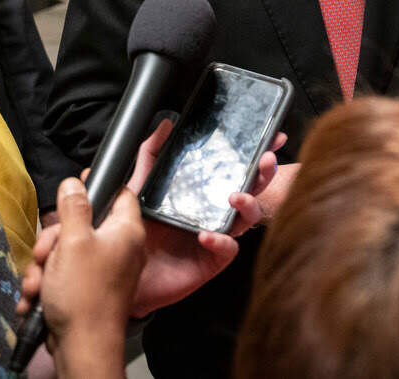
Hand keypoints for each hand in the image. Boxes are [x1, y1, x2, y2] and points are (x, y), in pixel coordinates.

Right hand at [24, 179, 144, 374]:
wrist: (82, 347)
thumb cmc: (83, 293)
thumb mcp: (73, 241)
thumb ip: (73, 208)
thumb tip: (75, 183)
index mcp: (126, 231)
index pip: (119, 193)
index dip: (96, 186)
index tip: (74, 187)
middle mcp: (119, 248)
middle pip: (82, 224)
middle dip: (53, 239)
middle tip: (45, 254)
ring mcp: (103, 270)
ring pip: (65, 252)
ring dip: (44, 267)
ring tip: (38, 284)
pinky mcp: (87, 289)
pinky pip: (63, 275)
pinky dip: (46, 285)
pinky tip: (36, 298)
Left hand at [114, 119, 287, 316]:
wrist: (126, 274)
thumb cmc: (137, 231)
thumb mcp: (141, 186)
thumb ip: (151, 155)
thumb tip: (165, 125)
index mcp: (204, 192)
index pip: (236, 169)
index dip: (255, 154)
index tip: (272, 137)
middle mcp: (215, 212)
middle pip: (250, 189)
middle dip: (263, 173)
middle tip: (266, 160)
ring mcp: (217, 235)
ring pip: (247, 219)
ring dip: (248, 205)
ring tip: (237, 196)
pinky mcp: (212, 260)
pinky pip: (227, 249)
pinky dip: (221, 240)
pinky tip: (206, 235)